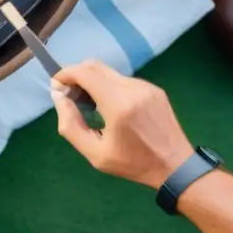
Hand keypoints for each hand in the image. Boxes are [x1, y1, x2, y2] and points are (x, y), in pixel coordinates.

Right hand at [51, 61, 193, 189]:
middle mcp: (132, 88)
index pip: (85, 73)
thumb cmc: (133, 164)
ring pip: (109, 73)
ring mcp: (145, 86)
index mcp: (117, 105)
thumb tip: (58, 97)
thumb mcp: (95, 154)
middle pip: (95, 66)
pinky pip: (124, 80)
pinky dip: (110, 87)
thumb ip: (70, 125)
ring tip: (91, 105)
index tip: (56, 86)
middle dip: (77, 76)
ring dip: (94, 81)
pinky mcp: (154, 88)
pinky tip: (112, 108)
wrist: (175, 166)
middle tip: (70, 96)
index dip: (66, 74)